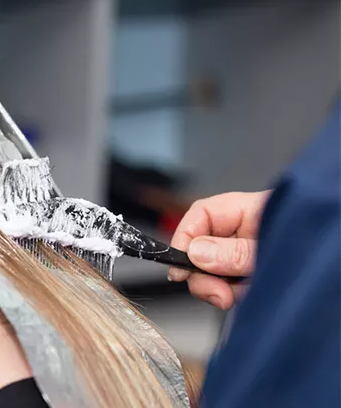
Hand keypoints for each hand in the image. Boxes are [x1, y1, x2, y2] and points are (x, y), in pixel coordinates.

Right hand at [169, 191, 269, 309]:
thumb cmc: (325, 247)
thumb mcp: (274, 248)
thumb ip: (234, 252)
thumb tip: (196, 253)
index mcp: (247, 210)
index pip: (201, 216)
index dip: (184, 240)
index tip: (179, 268)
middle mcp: (244, 230)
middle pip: (202, 248)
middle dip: (204, 275)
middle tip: (218, 294)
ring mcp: (250, 254)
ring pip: (215, 272)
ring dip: (224, 289)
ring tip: (248, 293)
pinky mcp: (256, 275)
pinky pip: (232, 287)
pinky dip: (238, 295)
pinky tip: (254, 294)